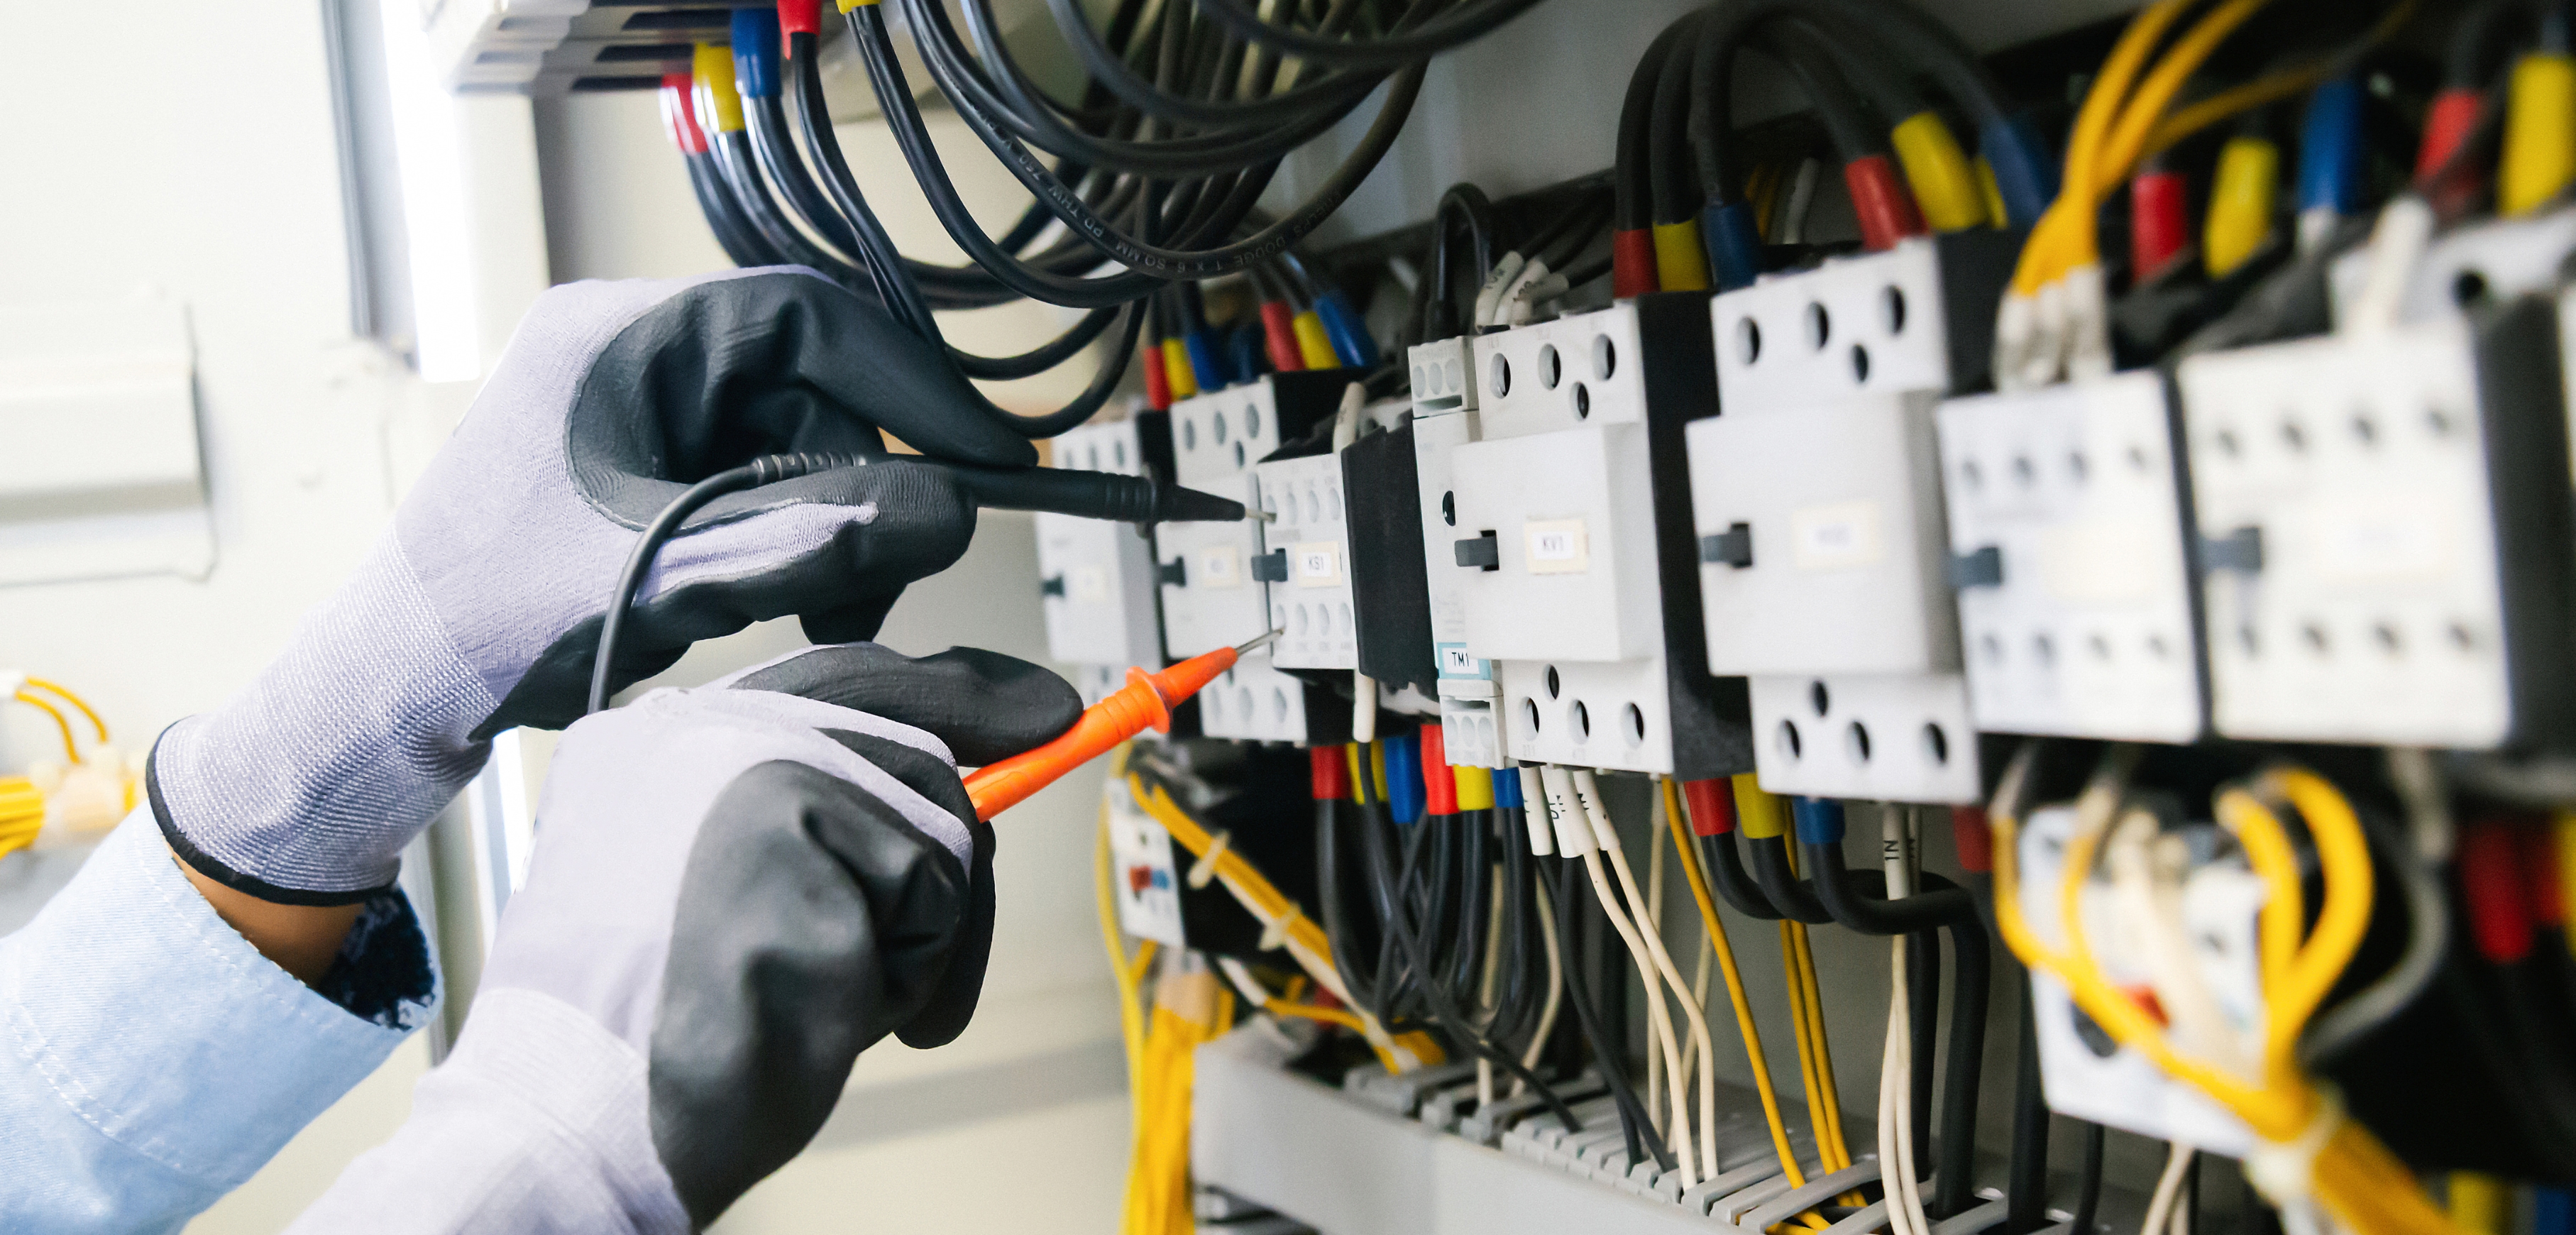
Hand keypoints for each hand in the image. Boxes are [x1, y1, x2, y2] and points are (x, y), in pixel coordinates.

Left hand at [151, 269, 1028, 903]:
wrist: (397, 689)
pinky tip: (771, 601)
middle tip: (884, 583)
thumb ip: (811, 542)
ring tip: (819, 616)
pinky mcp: (643, 463)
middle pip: (808, 388)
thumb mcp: (670, 578)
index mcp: (620, 336)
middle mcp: (631, 352)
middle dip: (863, 486)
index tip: (985, 455)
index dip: (910, 381)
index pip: (806, 317)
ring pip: (793, 442)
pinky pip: (757, 479)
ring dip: (827, 527)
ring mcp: (636, 407)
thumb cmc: (490, 621)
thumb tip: (948, 515)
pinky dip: (788, 541)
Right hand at [288, 643, 1078, 1231]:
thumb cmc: (655, 1038)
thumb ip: (812, 824)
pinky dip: (912, 973)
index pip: (839, 678)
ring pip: (939, 827)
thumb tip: (967, 792)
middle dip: (963, 839)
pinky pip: (935, 895)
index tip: (1040, 710)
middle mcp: (695, 727)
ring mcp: (743, 767)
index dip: (956, 693)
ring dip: (917, 939)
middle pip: (912, 745)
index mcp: (656, 741)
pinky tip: (823, 1008)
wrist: (578, 1121)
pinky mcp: (793, 826)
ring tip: (822, 995)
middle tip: (941, 917)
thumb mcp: (721, 897)